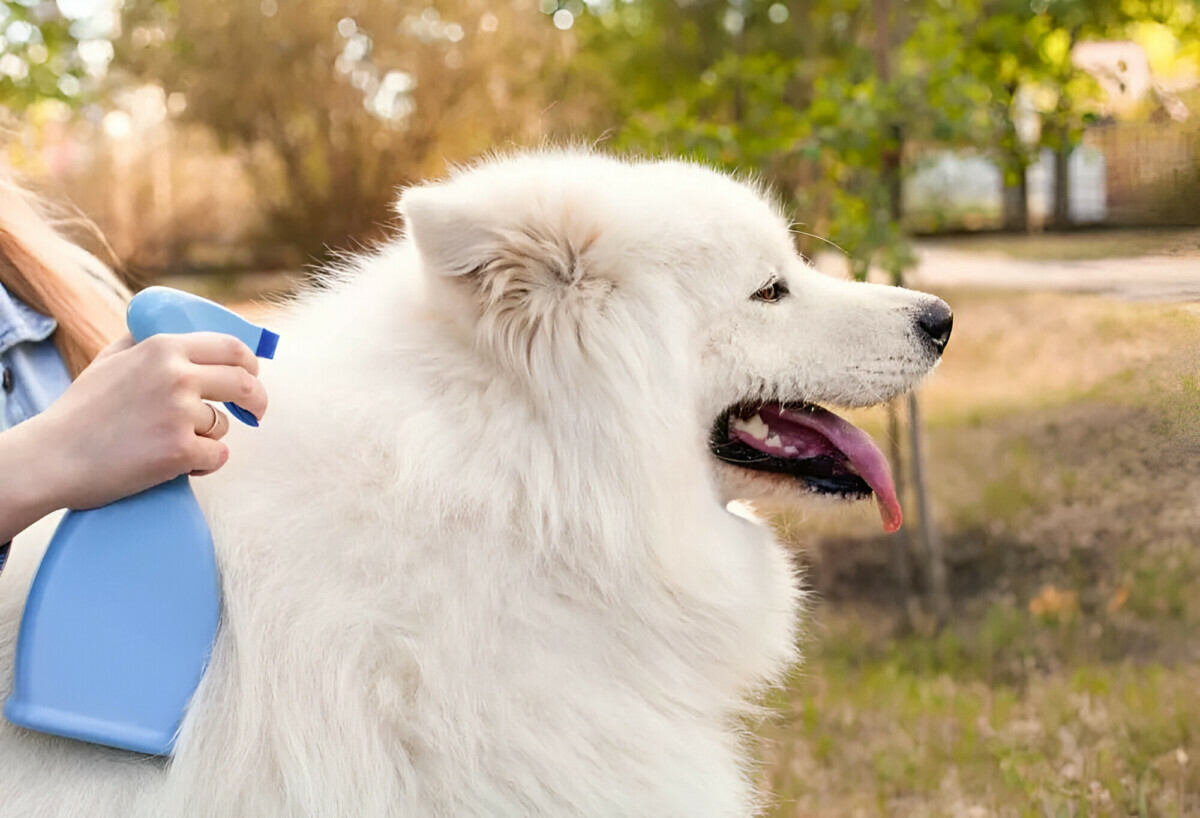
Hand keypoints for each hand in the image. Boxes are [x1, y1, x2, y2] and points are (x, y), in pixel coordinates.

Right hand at [0, 332, 266, 538]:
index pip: (232, 348)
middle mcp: (177, 376)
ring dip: (209, 437)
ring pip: (224, 425)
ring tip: (173, 443)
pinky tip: (177, 464)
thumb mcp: (110, 358)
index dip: (251, 365)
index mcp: (163, 348)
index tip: (252, 378)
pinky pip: (217, 456)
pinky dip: (204, 463)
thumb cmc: (81, 410)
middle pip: (244, 383)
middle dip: (256, 401)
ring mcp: (180, 414)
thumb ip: (145, 340)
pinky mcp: (180, 451)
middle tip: (255, 414)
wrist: (52, 456)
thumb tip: (177, 328)